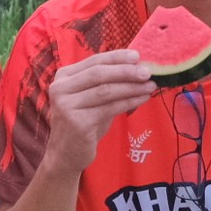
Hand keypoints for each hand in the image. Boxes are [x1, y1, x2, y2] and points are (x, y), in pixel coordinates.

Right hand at [39, 50, 155, 175]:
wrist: (65, 154)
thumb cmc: (82, 122)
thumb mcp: (90, 99)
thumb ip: (105, 83)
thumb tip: (137, 68)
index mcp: (63, 77)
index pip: (94, 61)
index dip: (117, 57)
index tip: (138, 56)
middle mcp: (60, 88)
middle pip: (99, 74)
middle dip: (126, 71)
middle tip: (147, 71)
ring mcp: (67, 105)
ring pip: (106, 91)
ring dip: (131, 87)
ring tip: (150, 85)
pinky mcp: (77, 122)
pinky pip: (109, 108)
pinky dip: (129, 102)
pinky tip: (143, 99)